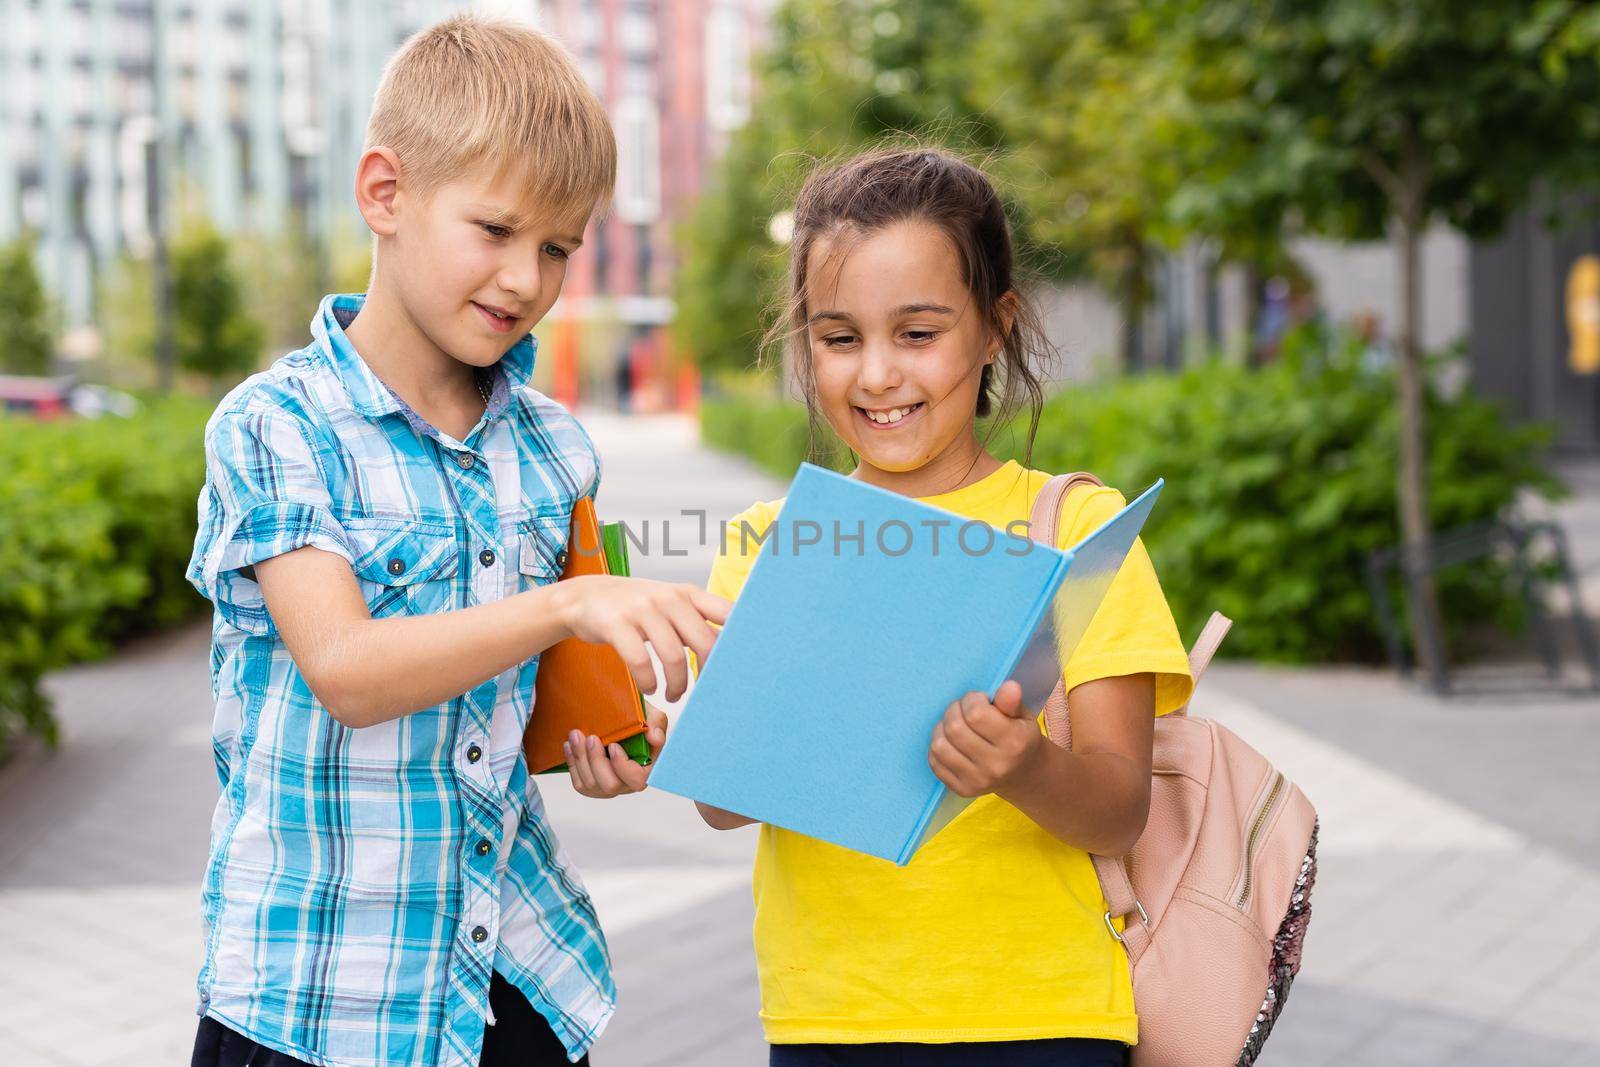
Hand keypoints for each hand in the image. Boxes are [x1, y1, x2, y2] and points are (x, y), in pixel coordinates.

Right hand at [555, 576, 730, 701]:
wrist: (585, 597)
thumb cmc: (636, 607)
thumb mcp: (670, 605)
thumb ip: (697, 622)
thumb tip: (731, 650)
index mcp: (688, 594)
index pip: (727, 613)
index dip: (739, 641)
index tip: (741, 665)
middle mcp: (669, 598)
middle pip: (705, 642)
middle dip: (708, 674)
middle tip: (705, 690)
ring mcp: (642, 609)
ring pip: (674, 656)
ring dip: (677, 685)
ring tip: (674, 694)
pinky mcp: (617, 624)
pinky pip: (640, 661)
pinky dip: (648, 681)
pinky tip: (649, 687)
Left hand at [565, 703, 668, 797]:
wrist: (619, 720)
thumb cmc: (637, 720)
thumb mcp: (651, 716)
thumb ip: (656, 723)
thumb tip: (653, 736)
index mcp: (647, 769)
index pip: (638, 779)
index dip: (622, 766)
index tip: (613, 745)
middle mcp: (629, 783)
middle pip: (610, 785)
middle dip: (596, 761)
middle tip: (590, 738)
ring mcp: (610, 786)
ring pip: (591, 784)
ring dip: (580, 759)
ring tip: (575, 735)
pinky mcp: (593, 786)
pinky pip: (580, 784)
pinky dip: (572, 765)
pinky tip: (569, 746)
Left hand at [928, 680, 1043, 798]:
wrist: (1025, 775)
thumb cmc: (1020, 737)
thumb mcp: (1022, 716)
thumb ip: (1012, 701)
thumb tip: (1009, 686)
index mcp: (1015, 743)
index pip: (976, 714)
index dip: (972, 700)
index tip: (979, 700)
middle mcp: (996, 765)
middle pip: (954, 729)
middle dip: (954, 711)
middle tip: (964, 710)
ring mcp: (978, 781)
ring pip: (940, 746)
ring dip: (942, 729)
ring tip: (955, 725)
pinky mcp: (962, 789)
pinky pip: (935, 762)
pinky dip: (939, 747)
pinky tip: (951, 742)